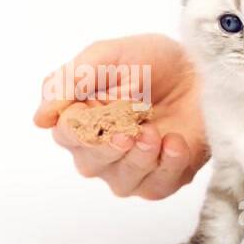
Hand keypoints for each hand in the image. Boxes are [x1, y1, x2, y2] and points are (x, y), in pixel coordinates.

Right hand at [33, 34, 208, 199]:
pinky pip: (156, 187)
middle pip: (89, 163)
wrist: (202, 72)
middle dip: (111, 144)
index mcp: (80, 119)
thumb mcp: (107, 56)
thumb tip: (41, 117)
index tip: (99, 106)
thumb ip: (71, 79)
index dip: (82, 125)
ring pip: (122, 181)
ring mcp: (129, 170)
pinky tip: (175, 142)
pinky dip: (168, 164)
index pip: (65, 134)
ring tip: (156, 130)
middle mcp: (99, 150)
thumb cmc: (153, 62)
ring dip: (141, 156)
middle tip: (130, 127)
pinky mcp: (161, 181)